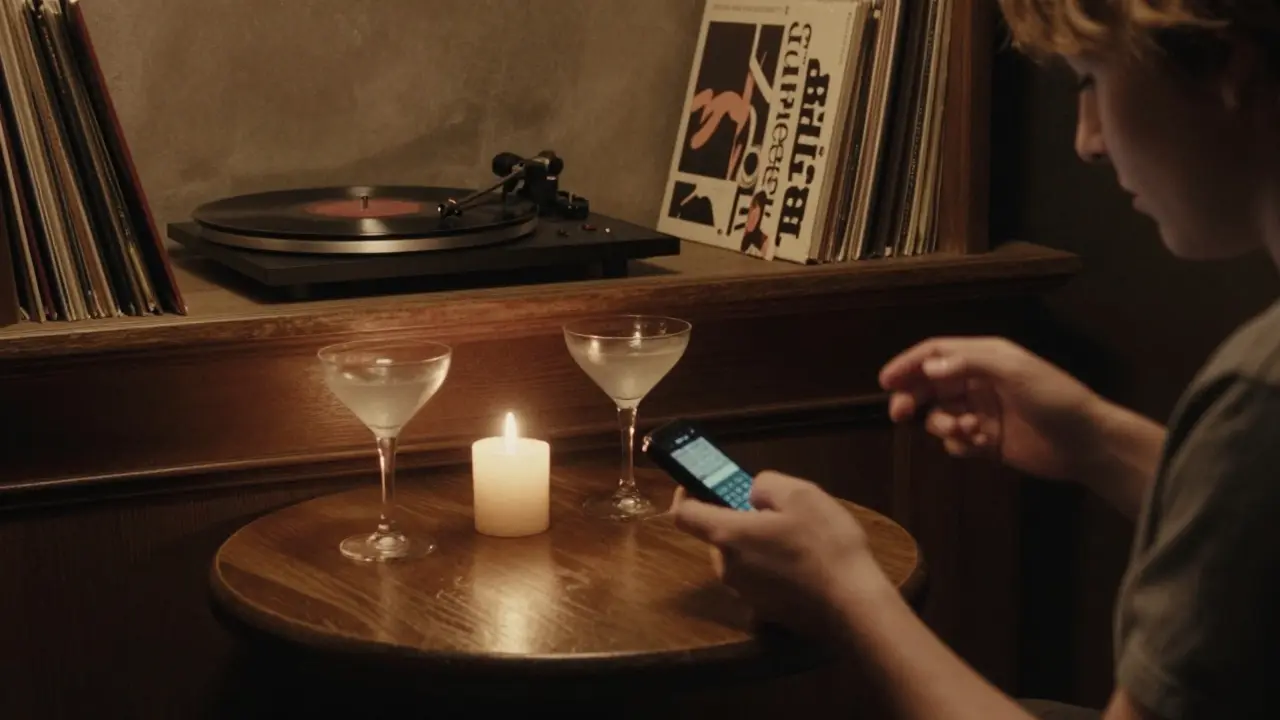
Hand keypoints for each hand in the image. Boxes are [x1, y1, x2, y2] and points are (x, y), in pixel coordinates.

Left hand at [670, 472, 893, 638]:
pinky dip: (770, 568)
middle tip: (771, 510)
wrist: (853, 605)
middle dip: (736, 519)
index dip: (684, 495)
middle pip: (717, 537)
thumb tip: (751, 493)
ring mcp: (745, 593)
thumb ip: (765, 484)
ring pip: (739, 559)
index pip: (683, 514)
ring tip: (795, 537)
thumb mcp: (800, 494)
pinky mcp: (765, 611)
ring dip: (755, 545)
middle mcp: (727, 567)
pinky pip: (759, 580)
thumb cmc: (824, 544)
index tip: (696, 484)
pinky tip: (803, 565)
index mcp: (728, 536)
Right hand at [878, 336, 1103, 480]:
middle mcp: (979, 382)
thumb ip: (969, 363)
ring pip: (940, 416)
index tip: (886, 381)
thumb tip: (928, 368)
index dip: (909, 364)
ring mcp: (982, 413)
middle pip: (930, 386)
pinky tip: (981, 445)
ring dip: (943, 425)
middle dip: (913, 398)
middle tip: (900, 414)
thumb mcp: (1014, 371)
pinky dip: (960, 444)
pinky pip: (956, 442)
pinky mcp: (987, 442)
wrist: (1087, 443)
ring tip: (966, 432)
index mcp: (985, 358)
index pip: (936, 354)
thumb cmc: (1055, 398)